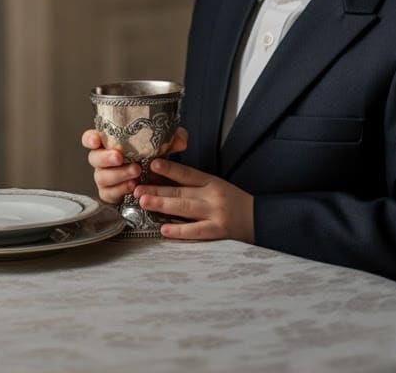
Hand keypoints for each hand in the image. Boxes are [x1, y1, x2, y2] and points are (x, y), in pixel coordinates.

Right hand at [81, 127, 187, 203]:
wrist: (160, 183)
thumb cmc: (154, 158)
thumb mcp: (166, 145)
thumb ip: (173, 139)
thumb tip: (181, 140)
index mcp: (111, 143)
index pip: (91, 138)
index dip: (90, 138)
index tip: (96, 139)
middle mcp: (103, 160)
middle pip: (94, 158)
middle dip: (105, 157)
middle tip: (119, 157)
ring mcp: (105, 178)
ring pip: (101, 177)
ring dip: (118, 174)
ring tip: (135, 172)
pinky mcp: (110, 194)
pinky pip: (109, 194)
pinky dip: (121, 190)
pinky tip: (132, 187)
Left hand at [135, 159, 253, 242]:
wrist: (258, 218)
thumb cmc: (232, 202)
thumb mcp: (216, 186)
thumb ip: (194, 185)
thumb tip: (164, 182)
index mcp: (211, 182)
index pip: (187, 173)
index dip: (170, 169)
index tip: (152, 164)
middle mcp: (212, 195)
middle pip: (181, 191)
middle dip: (157, 189)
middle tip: (137, 188)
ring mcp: (214, 213)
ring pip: (184, 208)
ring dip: (162, 205)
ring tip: (144, 202)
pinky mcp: (217, 231)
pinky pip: (195, 231)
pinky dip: (178, 230)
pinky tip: (163, 229)